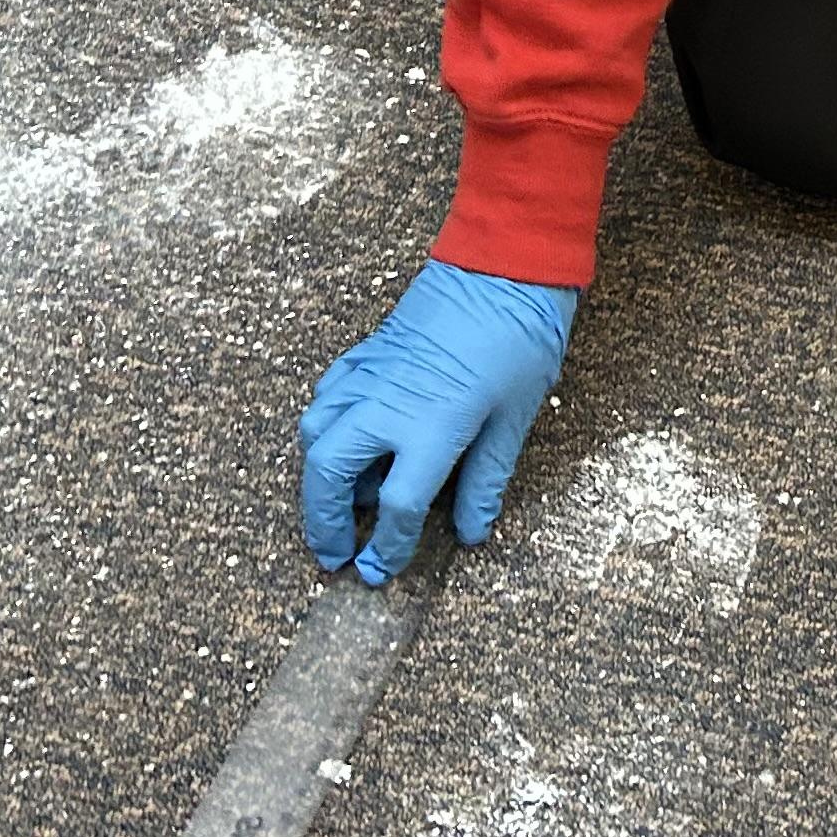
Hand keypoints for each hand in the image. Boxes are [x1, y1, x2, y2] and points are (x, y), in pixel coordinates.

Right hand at [299, 260, 578, 584]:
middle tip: (334, 552)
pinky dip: (325, 424)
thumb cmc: (519, 339)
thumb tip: (471, 531)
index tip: (382, 571)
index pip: (396, 508)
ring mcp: (372, 376)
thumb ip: (485, 480)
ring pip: (316, 431)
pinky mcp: (367, 352)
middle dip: (323, 521)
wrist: (505, 265)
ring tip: (341, 500)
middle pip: (329, 472)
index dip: (387, 548)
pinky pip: (328, 395)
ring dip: (319, 474)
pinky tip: (347, 437)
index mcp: (431, 427)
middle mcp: (388, 405)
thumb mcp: (514, 419)